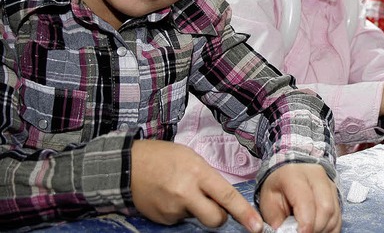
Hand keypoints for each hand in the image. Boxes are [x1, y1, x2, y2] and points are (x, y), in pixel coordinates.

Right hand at [131, 140, 263, 232]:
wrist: (127, 165)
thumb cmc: (162, 157)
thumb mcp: (192, 158)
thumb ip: (209, 177)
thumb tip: (222, 197)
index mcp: (198, 173)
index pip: (227, 197)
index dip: (244, 213)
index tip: (256, 225)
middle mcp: (186, 193)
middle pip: (216, 219)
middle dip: (220, 217)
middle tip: (213, 204)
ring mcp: (173, 209)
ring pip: (197, 218)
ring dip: (195, 209)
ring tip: (179, 190)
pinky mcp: (163, 219)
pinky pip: (180, 219)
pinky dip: (179, 211)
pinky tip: (168, 196)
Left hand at [259, 164, 340, 232]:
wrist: (287, 173)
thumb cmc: (277, 188)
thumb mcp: (268, 202)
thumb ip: (277, 219)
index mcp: (294, 175)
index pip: (306, 201)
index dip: (306, 223)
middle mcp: (315, 176)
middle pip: (325, 207)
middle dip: (316, 228)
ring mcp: (328, 183)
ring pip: (334, 212)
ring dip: (323, 228)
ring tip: (309, 231)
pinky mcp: (335, 192)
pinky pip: (338, 215)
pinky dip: (330, 227)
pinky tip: (318, 229)